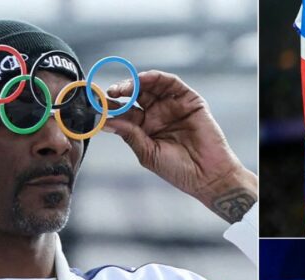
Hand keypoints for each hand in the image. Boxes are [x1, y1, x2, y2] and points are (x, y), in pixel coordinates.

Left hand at [104, 71, 256, 222]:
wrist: (207, 176)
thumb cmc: (179, 170)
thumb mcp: (148, 153)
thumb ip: (129, 134)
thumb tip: (105, 121)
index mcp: (145, 129)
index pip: (124, 112)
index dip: (111, 106)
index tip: (96, 103)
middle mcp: (157, 115)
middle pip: (135, 96)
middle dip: (121, 92)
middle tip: (109, 93)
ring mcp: (173, 106)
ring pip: (151, 86)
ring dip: (135, 82)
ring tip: (123, 88)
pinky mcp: (189, 100)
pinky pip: (171, 83)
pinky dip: (156, 78)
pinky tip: (143, 79)